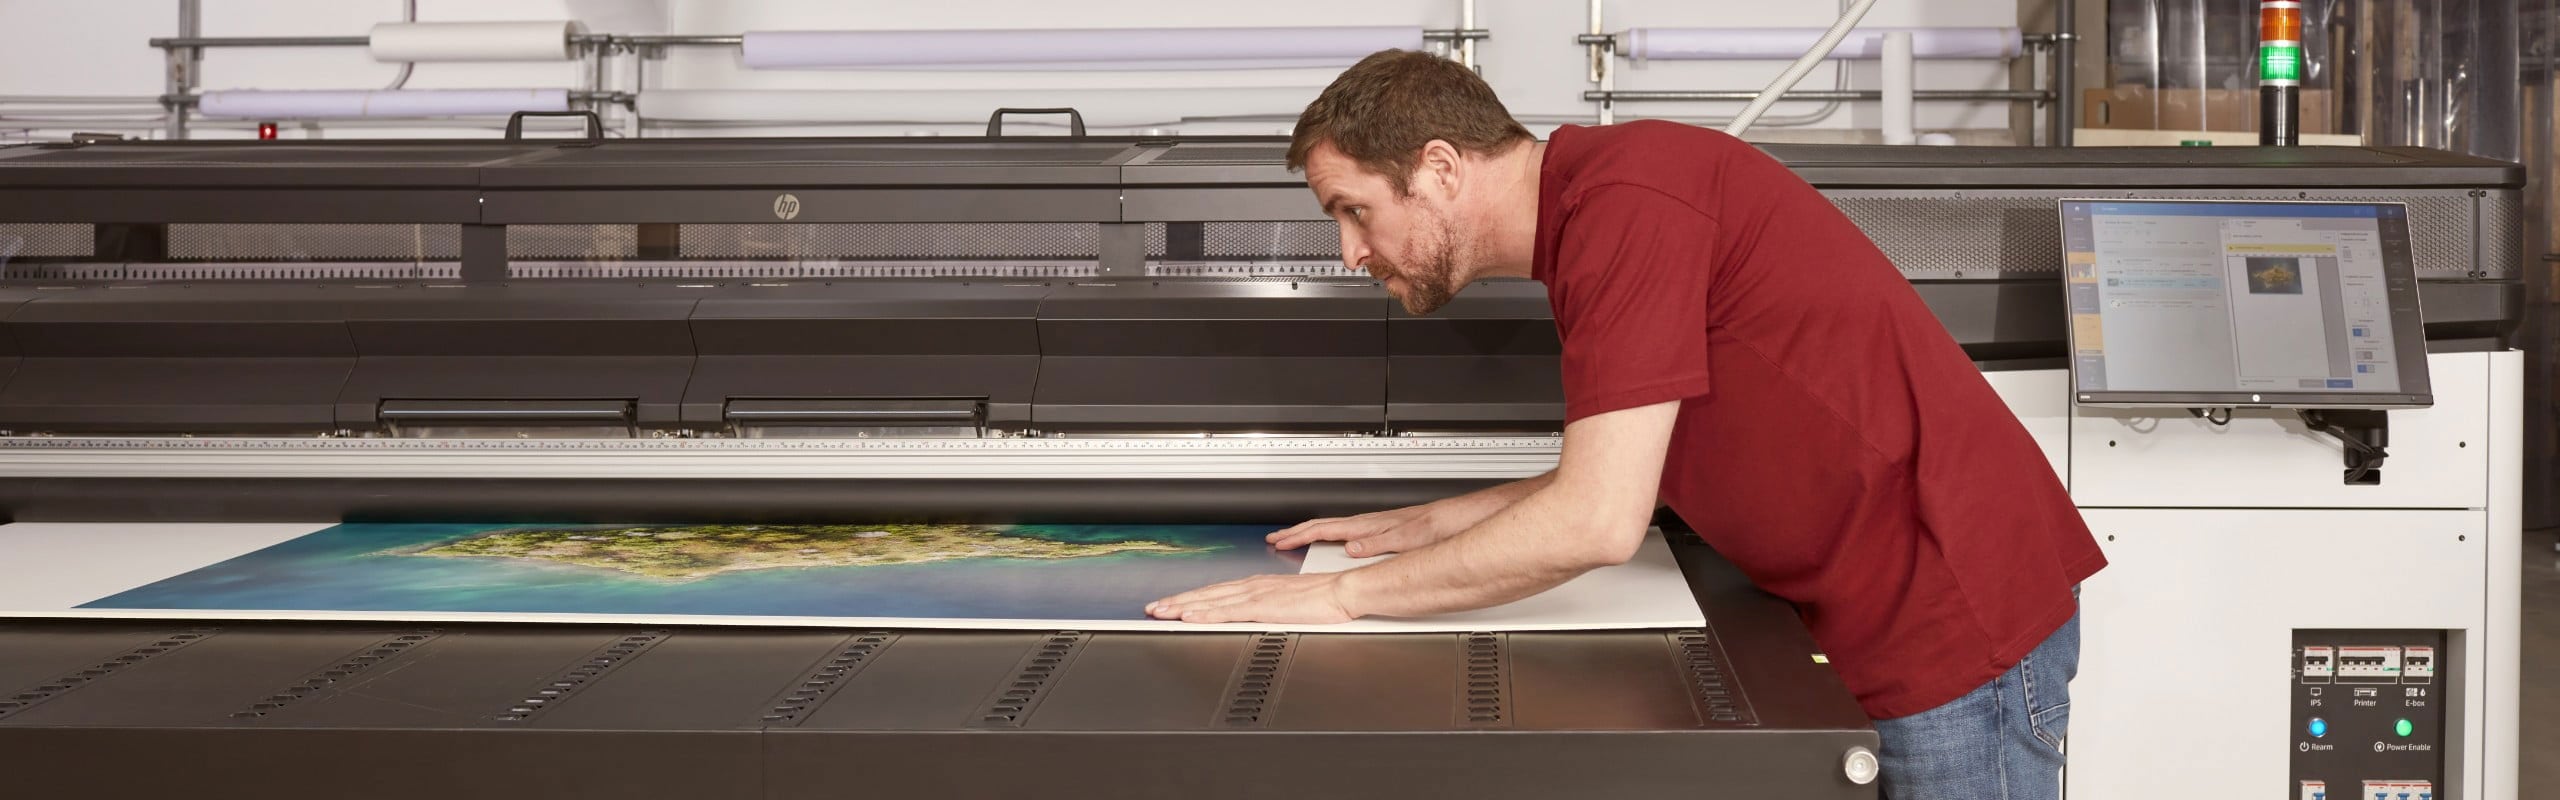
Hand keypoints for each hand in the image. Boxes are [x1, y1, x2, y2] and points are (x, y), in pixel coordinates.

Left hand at [1145, 573, 1355, 623]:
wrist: (1343, 592)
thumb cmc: (1323, 599)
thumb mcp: (1287, 603)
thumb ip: (1267, 609)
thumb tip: (1253, 617)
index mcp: (1256, 587)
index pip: (1215, 593)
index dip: (1190, 599)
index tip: (1170, 604)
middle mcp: (1251, 587)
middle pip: (1206, 595)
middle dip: (1177, 601)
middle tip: (1152, 608)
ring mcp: (1255, 596)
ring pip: (1210, 601)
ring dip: (1183, 606)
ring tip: (1161, 612)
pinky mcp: (1263, 607)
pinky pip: (1228, 611)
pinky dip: (1206, 613)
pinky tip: (1190, 617)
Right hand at [1266, 504, 1449, 557]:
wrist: (1453, 520)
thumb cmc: (1434, 527)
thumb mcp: (1405, 540)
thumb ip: (1376, 544)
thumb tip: (1351, 550)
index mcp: (1367, 526)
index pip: (1324, 528)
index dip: (1299, 535)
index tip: (1279, 540)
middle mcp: (1367, 524)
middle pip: (1322, 525)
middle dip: (1296, 532)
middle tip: (1276, 538)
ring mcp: (1372, 526)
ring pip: (1332, 528)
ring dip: (1310, 533)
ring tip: (1294, 539)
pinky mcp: (1380, 530)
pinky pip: (1344, 531)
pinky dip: (1328, 535)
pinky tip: (1330, 542)